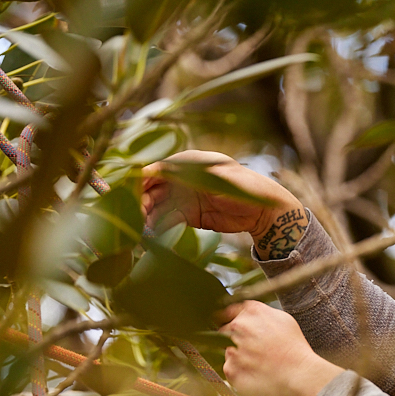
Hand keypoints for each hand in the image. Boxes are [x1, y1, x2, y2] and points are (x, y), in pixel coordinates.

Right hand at [142, 151, 306, 255]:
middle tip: (134, 215)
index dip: (141, 180)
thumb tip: (158, 170)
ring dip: (147, 215)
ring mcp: (184, 198)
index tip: (130, 192)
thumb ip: (188, 175)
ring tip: (140, 226)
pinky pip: (168, 220)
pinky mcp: (189, 216)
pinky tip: (152, 233)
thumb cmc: (244, 186)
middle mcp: (182, 179)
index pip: (157, 169)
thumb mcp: (217, 177)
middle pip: (153, 188)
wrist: (264, 212)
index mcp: (188, 162)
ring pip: (157, 205)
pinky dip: (159, 226)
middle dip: (141, 201)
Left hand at [218, 301, 343, 395]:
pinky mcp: (231, 369)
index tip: (230, 326)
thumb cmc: (295, 349)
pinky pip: (229, 368)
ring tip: (259, 364)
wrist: (301, 375)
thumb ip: (260, 314)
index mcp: (251, 311)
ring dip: (238, 356)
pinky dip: (239, 372)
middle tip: (253, 350)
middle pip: (225, 331)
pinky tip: (256, 373)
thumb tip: (247, 315)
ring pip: (227, 351)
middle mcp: (238, 327)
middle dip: (234, 339)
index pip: (227, 311)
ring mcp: (232, 348)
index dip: (228, 319)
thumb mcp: (283, 319)